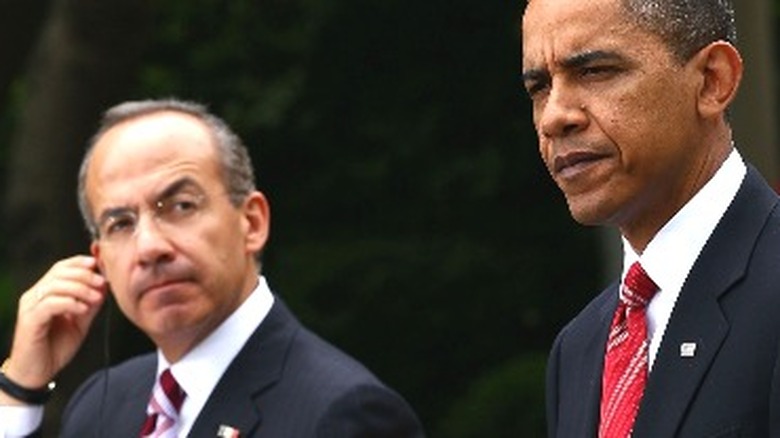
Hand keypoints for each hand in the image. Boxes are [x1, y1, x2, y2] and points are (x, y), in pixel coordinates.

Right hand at [1, 256, 106, 403]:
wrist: (37, 373)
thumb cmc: (56, 347)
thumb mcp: (80, 322)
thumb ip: (90, 303)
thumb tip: (104, 285)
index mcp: (45, 293)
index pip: (61, 267)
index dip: (80, 262)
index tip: (99, 265)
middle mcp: (34, 296)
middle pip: (58, 273)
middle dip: (84, 274)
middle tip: (102, 282)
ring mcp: (29, 307)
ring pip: (54, 286)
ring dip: (80, 289)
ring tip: (96, 298)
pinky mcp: (29, 321)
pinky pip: (49, 304)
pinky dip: (69, 303)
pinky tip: (83, 309)